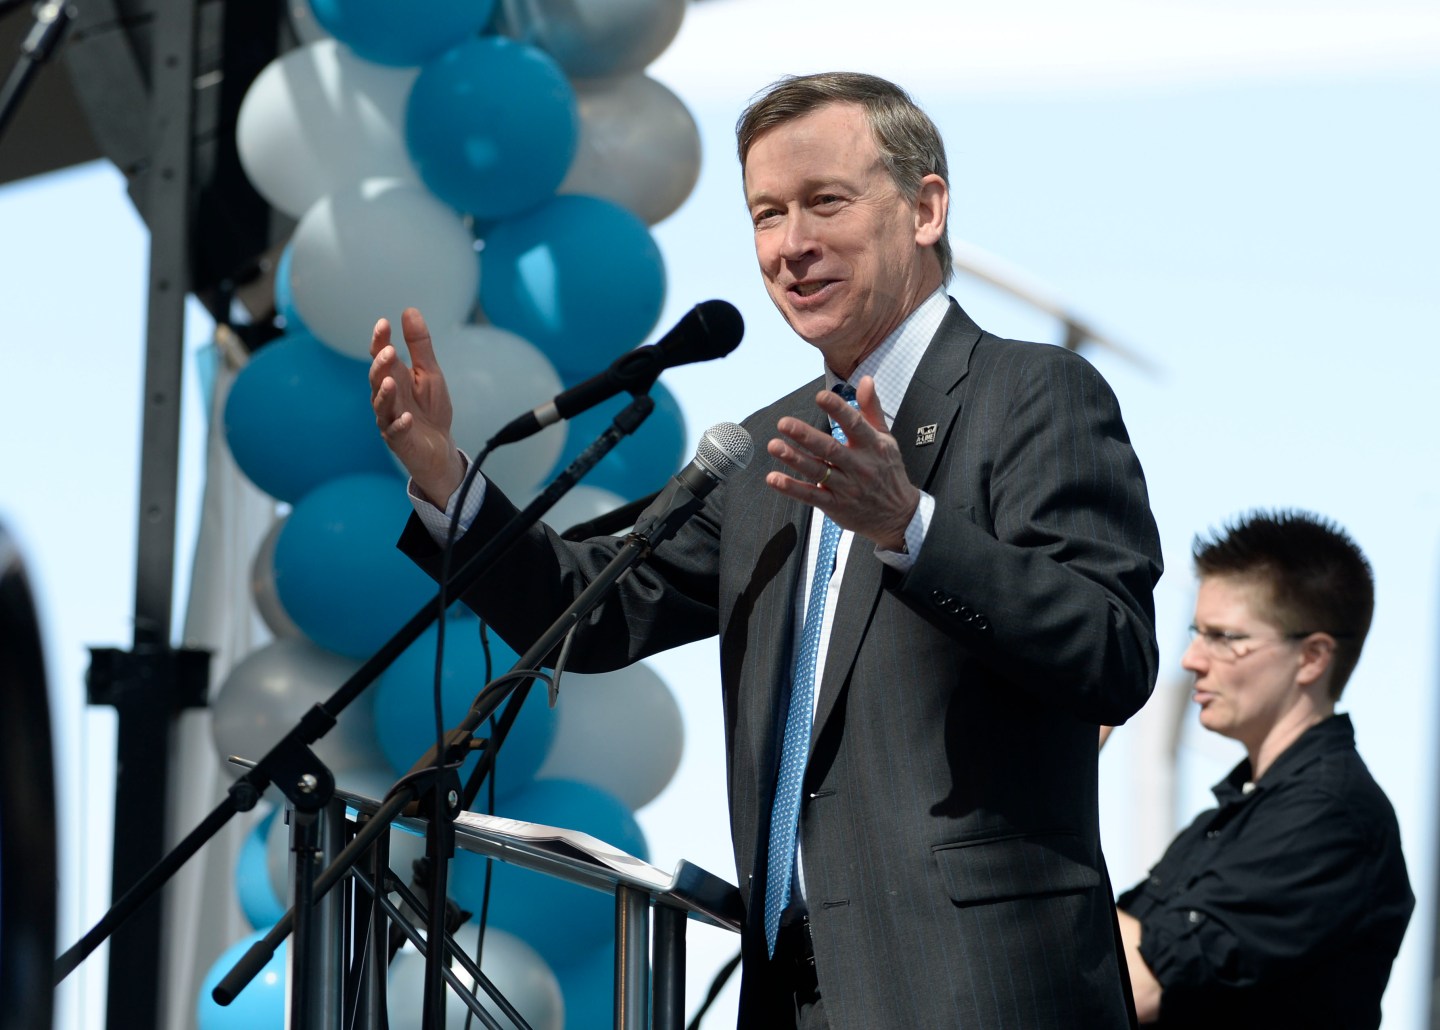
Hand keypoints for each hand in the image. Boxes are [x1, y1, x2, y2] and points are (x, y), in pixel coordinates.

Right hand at [369, 307, 464, 505]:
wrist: (439, 445)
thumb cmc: (430, 407)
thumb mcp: (430, 372)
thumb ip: (419, 345)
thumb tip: (409, 311)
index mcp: (393, 377)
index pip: (381, 356)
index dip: (379, 340)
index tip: (384, 323)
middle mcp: (386, 396)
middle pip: (377, 379)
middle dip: (381, 365)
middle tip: (388, 351)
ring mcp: (389, 418)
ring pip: (381, 405)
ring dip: (385, 394)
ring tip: (391, 382)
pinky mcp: (398, 439)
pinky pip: (396, 432)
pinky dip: (401, 425)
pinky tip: (408, 418)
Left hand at [765, 376, 919, 550]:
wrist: (898, 515)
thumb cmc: (889, 472)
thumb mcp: (886, 438)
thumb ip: (871, 409)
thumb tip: (865, 380)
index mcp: (872, 446)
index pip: (855, 424)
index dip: (838, 409)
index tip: (821, 396)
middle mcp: (860, 466)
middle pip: (831, 449)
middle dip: (806, 436)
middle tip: (784, 423)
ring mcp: (847, 488)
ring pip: (818, 472)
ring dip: (794, 459)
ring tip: (774, 446)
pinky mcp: (836, 506)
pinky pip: (811, 496)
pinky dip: (792, 488)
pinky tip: (775, 478)